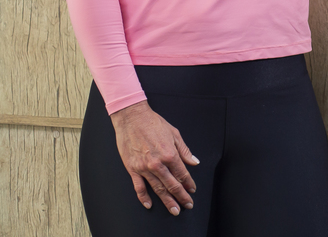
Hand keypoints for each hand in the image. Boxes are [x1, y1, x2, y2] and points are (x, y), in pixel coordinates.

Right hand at [110, 100, 200, 214]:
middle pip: (172, 184)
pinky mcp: (132, 169)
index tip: (192, 190)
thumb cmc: (154, 123)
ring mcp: (144, 168)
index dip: (189, 183)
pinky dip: (144, 197)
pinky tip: (149, 204)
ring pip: (158, 188)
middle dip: (181, 196)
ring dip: (167, 200)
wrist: (132, 118)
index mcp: (170, 154)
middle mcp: (158, 163)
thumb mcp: (175, 134)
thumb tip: (194, 162)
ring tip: (174, 210)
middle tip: (187, 205)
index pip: (182, 173)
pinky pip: (139, 187)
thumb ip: (185, 150)